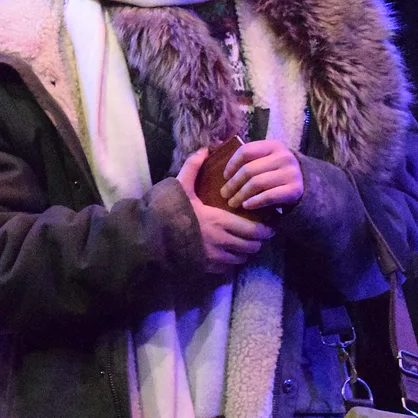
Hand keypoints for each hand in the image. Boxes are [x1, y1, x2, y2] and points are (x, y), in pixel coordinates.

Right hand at [177, 148, 274, 275]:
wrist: (149, 238)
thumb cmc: (166, 210)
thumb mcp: (180, 186)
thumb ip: (193, 168)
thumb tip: (204, 149)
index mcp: (219, 221)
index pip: (253, 230)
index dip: (265, 230)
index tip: (269, 225)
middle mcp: (221, 242)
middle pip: (251, 246)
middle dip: (258, 241)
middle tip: (258, 234)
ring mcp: (214, 258)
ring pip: (241, 258)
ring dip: (245, 251)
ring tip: (245, 243)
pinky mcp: (205, 268)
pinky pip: (227, 267)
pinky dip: (232, 260)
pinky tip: (228, 252)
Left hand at [221, 139, 304, 212]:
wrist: (305, 185)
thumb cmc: (277, 172)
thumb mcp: (267, 160)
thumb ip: (250, 159)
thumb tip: (219, 161)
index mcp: (273, 146)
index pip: (246, 151)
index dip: (232, 164)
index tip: (225, 176)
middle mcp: (284, 157)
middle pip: (249, 169)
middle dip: (233, 183)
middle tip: (224, 194)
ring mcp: (291, 173)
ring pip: (257, 183)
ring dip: (241, 194)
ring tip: (233, 202)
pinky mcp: (294, 190)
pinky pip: (268, 196)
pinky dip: (255, 202)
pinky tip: (246, 206)